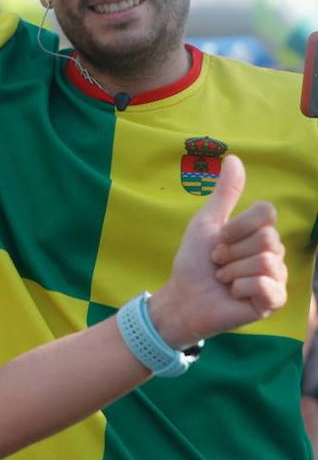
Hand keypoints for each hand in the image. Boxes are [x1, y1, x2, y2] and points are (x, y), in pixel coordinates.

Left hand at [152, 155, 287, 346]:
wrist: (182, 297)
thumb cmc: (194, 262)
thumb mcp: (206, 223)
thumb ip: (224, 194)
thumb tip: (234, 158)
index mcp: (260, 234)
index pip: (266, 214)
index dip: (236, 226)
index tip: (218, 240)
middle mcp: (274, 254)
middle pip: (267, 238)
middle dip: (231, 251)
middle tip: (218, 263)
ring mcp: (277, 278)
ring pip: (265, 262)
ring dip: (232, 271)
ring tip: (223, 279)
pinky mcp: (273, 301)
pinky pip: (264, 285)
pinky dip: (239, 287)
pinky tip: (233, 294)